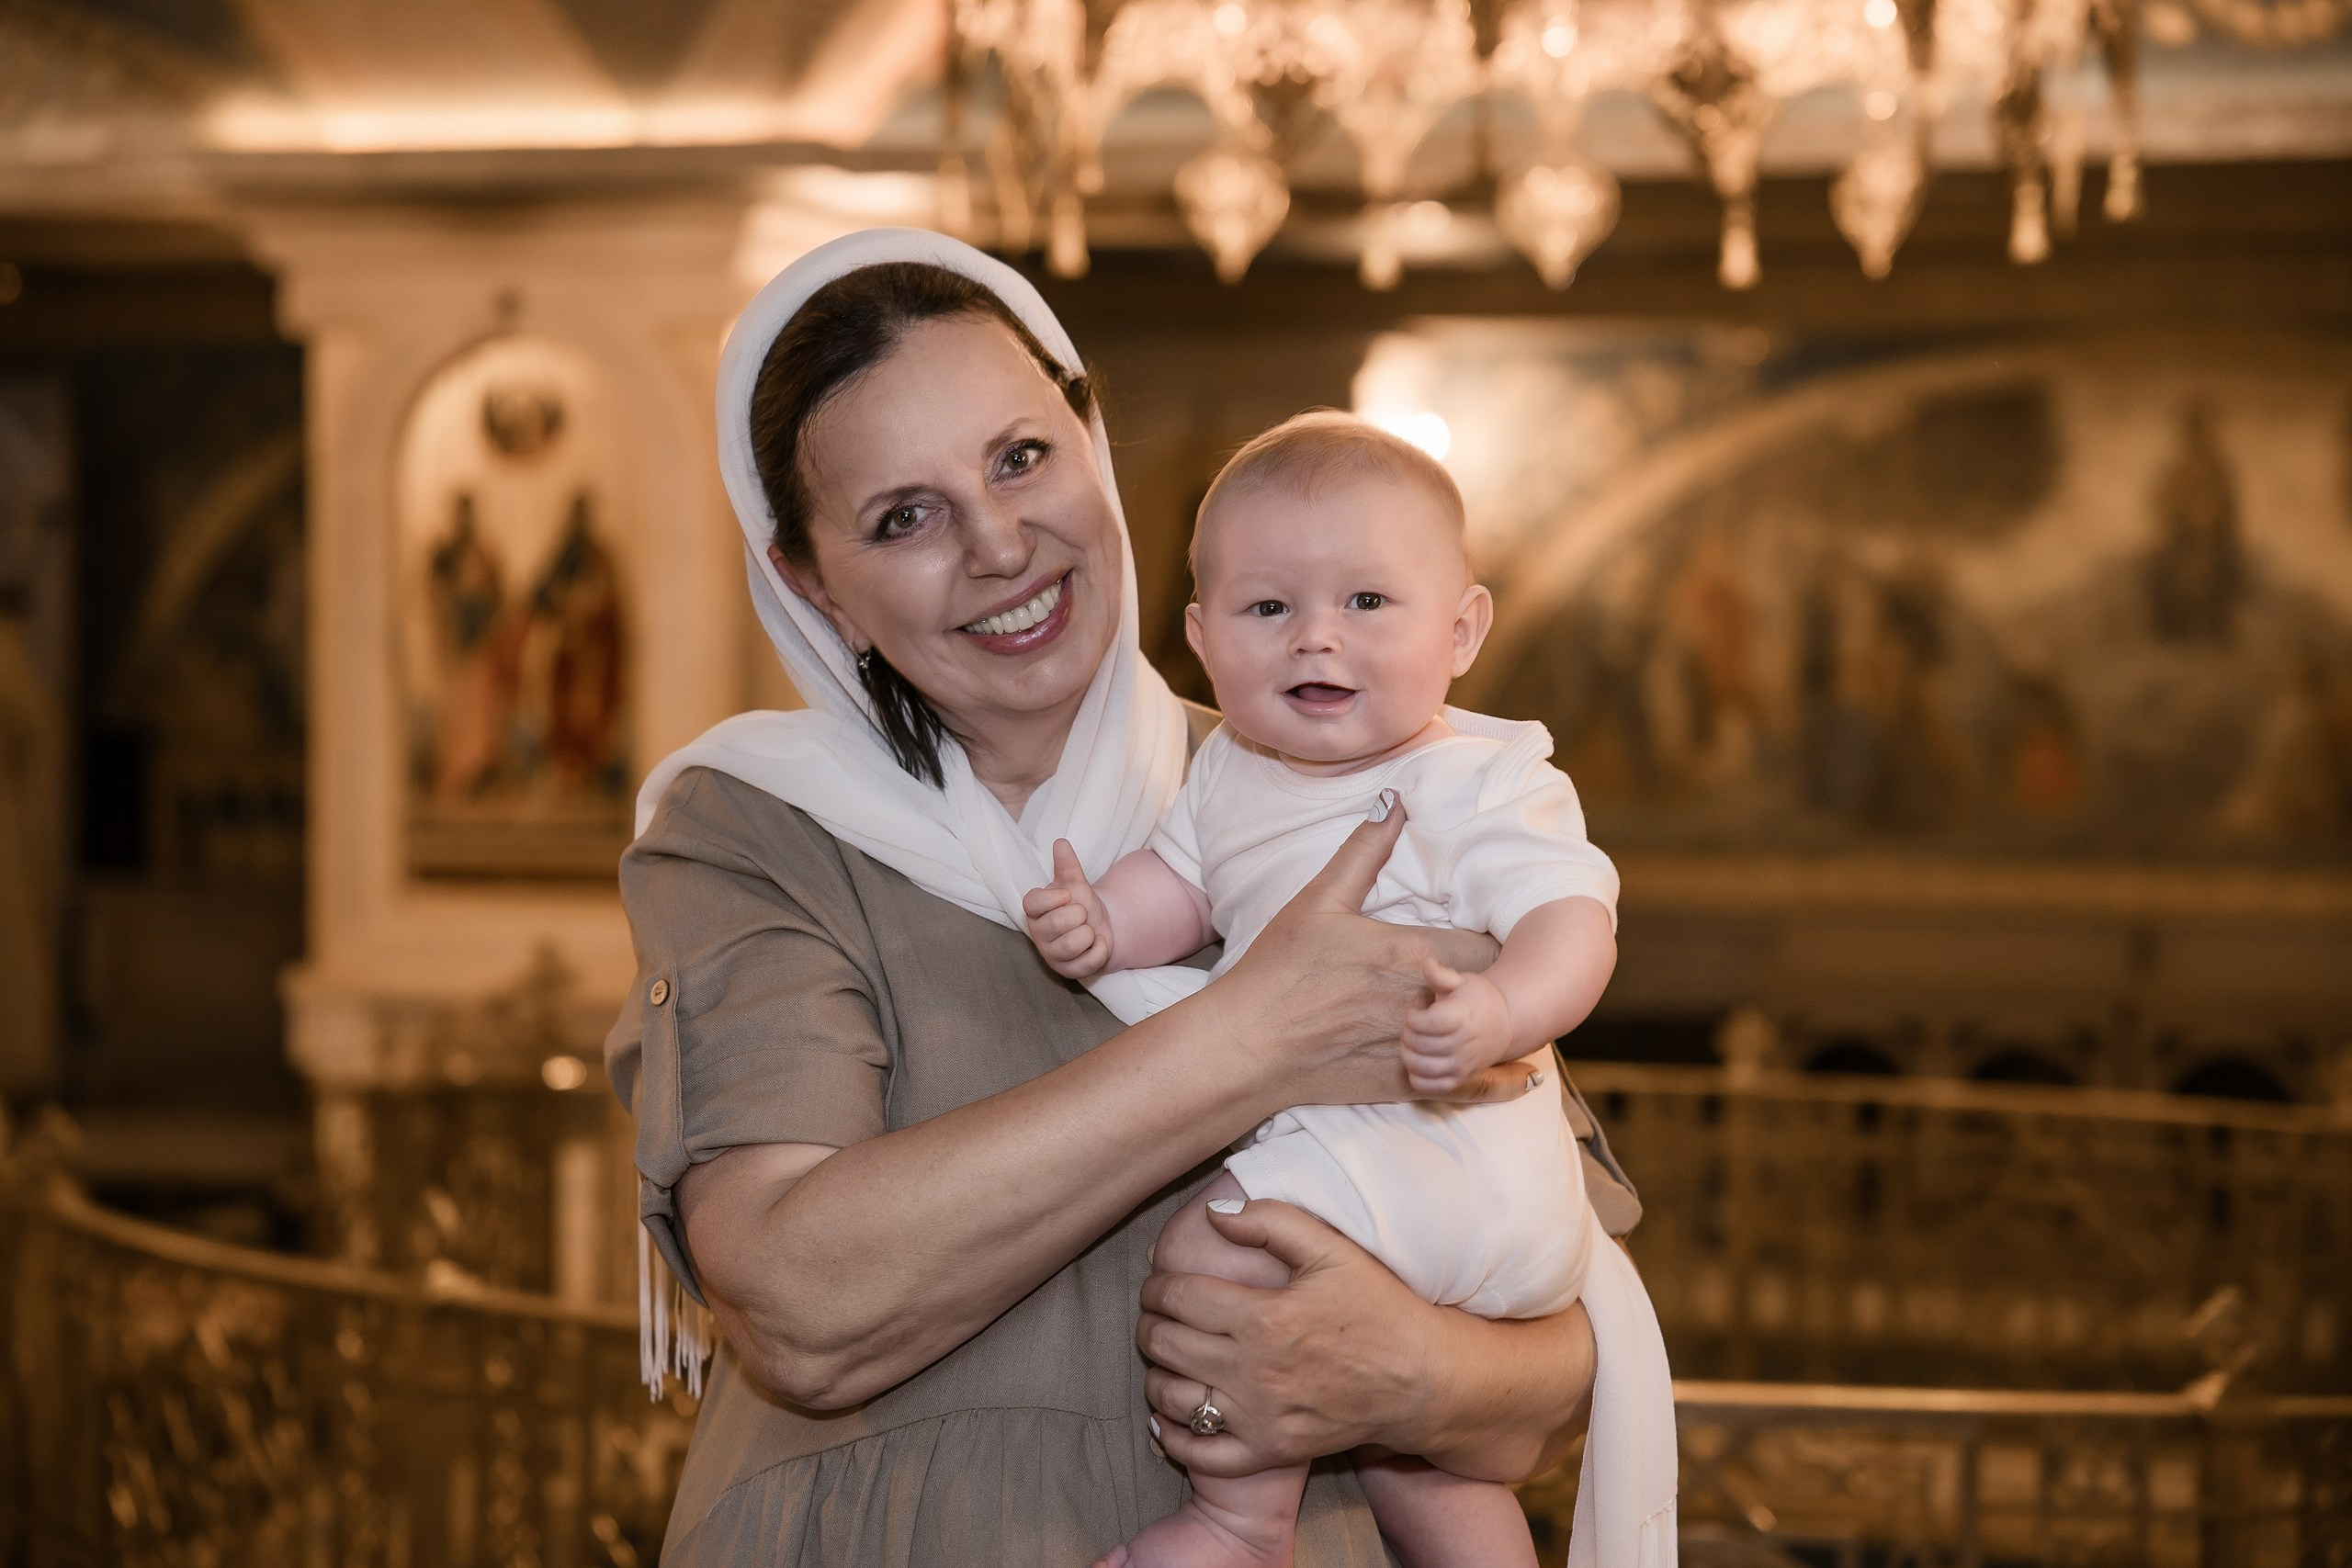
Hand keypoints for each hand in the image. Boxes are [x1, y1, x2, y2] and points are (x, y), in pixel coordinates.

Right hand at [1022, 839, 1112, 977]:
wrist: (1100, 926)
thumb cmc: (1080, 903)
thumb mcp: (1075, 882)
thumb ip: (1067, 864)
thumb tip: (1061, 843)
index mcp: (1035, 910)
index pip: (1031, 904)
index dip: (1051, 899)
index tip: (1067, 895)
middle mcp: (1039, 933)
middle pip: (1056, 924)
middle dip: (1079, 915)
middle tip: (1082, 914)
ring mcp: (1052, 954)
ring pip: (1071, 945)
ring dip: (1089, 933)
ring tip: (1089, 929)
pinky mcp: (1068, 971)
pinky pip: (1087, 962)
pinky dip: (1100, 949)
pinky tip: (1098, 943)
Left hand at [1136, 1200, 1437, 1476]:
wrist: (1424, 1380)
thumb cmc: (1379, 1309)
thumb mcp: (1332, 1250)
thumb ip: (1270, 1223)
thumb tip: (1214, 1215)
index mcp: (1263, 1316)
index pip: (1177, 1296)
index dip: (1155, 1285)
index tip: (1156, 1283)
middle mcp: (1254, 1370)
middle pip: (1165, 1345)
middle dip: (1147, 1326)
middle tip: (1153, 1316)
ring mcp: (1261, 1417)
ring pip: (1172, 1399)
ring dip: (1154, 1375)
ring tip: (1164, 1358)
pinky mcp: (1271, 1451)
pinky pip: (1202, 1455)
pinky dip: (1173, 1439)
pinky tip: (1167, 1418)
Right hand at [1218, 801, 1526, 1110]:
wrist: (1248, 1045)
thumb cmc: (1279, 971)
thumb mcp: (1319, 900)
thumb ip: (1363, 850)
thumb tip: (1394, 802)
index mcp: (1412, 952)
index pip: (1490, 942)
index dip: (1508, 936)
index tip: (1513, 928)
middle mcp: (1426, 1002)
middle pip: (1500, 988)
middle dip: (1512, 977)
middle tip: (1523, 966)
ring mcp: (1421, 1046)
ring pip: (1492, 1036)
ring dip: (1507, 1022)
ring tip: (1519, 1008)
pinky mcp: (1409, 1083)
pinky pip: (1472, 1085)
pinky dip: (1504, 1082)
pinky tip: (1525, 1075)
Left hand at [1400, 959, 1515, 1093]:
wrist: (1505, 1023)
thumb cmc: (1477, 999)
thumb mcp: (1461, 980)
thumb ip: (1441, 974)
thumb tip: (1426, 963)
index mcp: (1461, 1016)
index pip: (1423, 1023)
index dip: (1412, 1017)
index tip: (1416, 1011)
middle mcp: (1462, 1043)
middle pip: (1418, 1044)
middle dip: (1408, 1033)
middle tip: (1414, 1026)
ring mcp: (1462, 1064)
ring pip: (1420, 1066)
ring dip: (1408, 1054)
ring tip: (1414, 1042)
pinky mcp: (1461, 1079)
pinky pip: (1431, 1087)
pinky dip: (1418, 1078)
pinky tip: (1419, 1063)